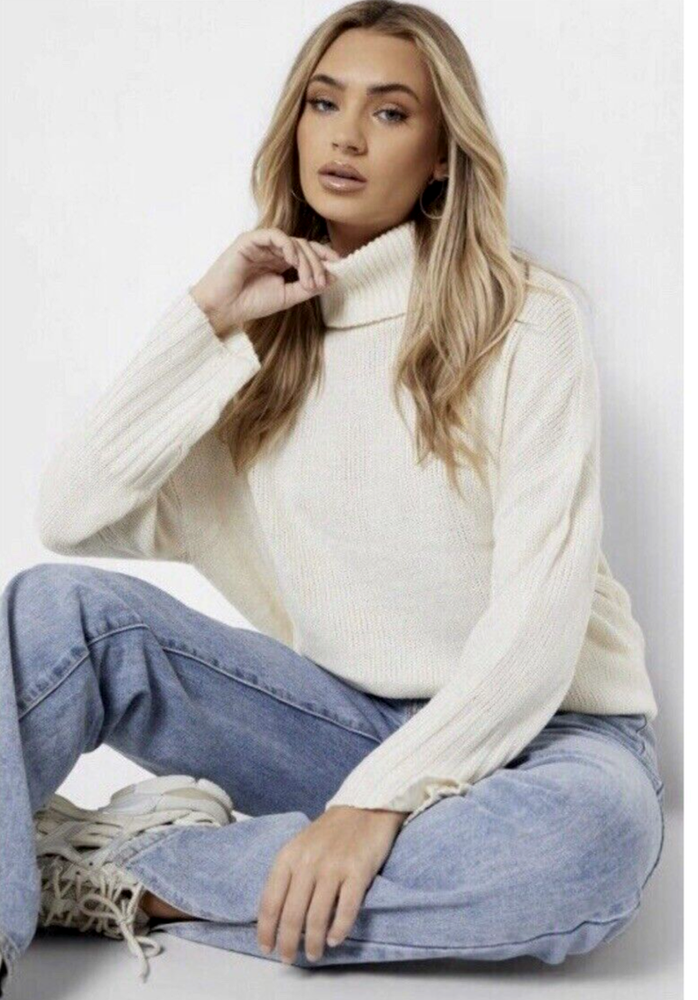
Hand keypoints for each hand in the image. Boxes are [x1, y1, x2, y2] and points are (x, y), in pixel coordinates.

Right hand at [190, 227, 340, 337]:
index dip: (325, 256)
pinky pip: (275, 235)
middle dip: (317, 263)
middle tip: (320, 282)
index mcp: (280, 261)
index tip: (341, 265)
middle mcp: (272, 250)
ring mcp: (261, 244)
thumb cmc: (250, 303)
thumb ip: (307, 287)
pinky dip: (289, 246)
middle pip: (304, 246)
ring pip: (293, 241)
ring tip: (309, 279)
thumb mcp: (286, 297)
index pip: (307, 252)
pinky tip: (294, 262)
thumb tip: (334, 277)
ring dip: (306, 260)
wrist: (223, 308)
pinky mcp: (249, 240)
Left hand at [256, 805, 407, 963]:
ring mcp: (334, 867)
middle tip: (289, 958)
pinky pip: (346, 909)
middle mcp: (308, 862)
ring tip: (313, 954)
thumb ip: (289, 874)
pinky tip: (335, 940)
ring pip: (317, 916)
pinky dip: (339, 929)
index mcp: (289, 856)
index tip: (267, 947)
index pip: (270, 901)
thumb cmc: (330, 832)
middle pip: (292, 914)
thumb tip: (277, 914)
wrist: (365, 807)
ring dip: (313, 942)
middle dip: (288, 942)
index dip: (266, 929)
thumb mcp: (301, 846)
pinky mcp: (358, 871)